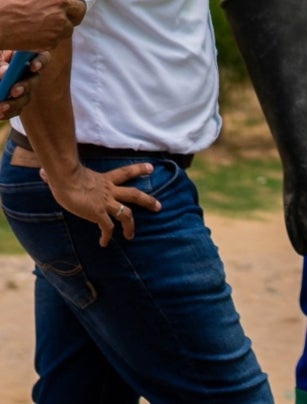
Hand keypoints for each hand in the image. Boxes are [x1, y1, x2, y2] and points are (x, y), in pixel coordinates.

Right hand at [0, 0, 85, 50]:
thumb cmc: (2, 4)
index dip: (67, 2)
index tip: (65, 7)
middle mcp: (60, 1)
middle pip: (79, 10)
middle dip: (73, 15)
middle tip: (65, 21)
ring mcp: (59, 20)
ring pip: (68, 28)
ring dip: (58, 30)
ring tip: (38, 29)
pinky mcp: (54, 37)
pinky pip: (56, 40)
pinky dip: (47, 40)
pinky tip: (32, 36)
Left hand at [0, 50, 49, 118]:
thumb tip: (6, 71)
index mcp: (19, 58)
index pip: (40, 56)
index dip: (40, 61)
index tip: (32, 67)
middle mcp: (24, 73)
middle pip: (34, 79)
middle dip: (26, 86)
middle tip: (14, 91)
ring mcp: (20, 89)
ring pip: (26, 97)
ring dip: (15, 103)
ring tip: (2, 107)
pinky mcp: (14, 104)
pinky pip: (16, 109)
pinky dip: (8, 112)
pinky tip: (0, 113)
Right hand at [39, 162, 161, 245]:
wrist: (65, 179)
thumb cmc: (63, 175)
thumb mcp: (68, 174)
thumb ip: (59, 175)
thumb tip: (41, 173)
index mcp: (105, 179)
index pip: (126, 172)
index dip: (139, 169)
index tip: (151, 168)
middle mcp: (109, 191)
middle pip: (134, 194)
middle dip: (148, 201)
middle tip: (159, 206)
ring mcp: (106, 202)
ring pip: (126, 214)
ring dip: (130, 226)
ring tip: (131, 236)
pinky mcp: (99, 213)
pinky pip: (107, 227)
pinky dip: (107, 236)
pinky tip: (104, 243)